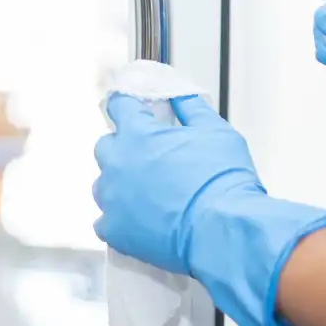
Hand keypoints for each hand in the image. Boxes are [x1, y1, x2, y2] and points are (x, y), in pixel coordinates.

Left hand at [93, 94, 263, 273]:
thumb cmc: (222, 180)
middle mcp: (117, 164)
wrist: (222, 230)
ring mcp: (112, 199)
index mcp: (138, 134)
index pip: (119, 106)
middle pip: (105, 146)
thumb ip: (191, 107)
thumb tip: (177, 94)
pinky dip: (120, 220)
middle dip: (123, 146)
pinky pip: (105, 221)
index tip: (134, 110)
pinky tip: (141, 222)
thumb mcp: (215, 130)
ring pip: (103, 184)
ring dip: (119, 184)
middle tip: (150, 156)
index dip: (128, 106)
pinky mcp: (115, 231)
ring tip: (148, 193)